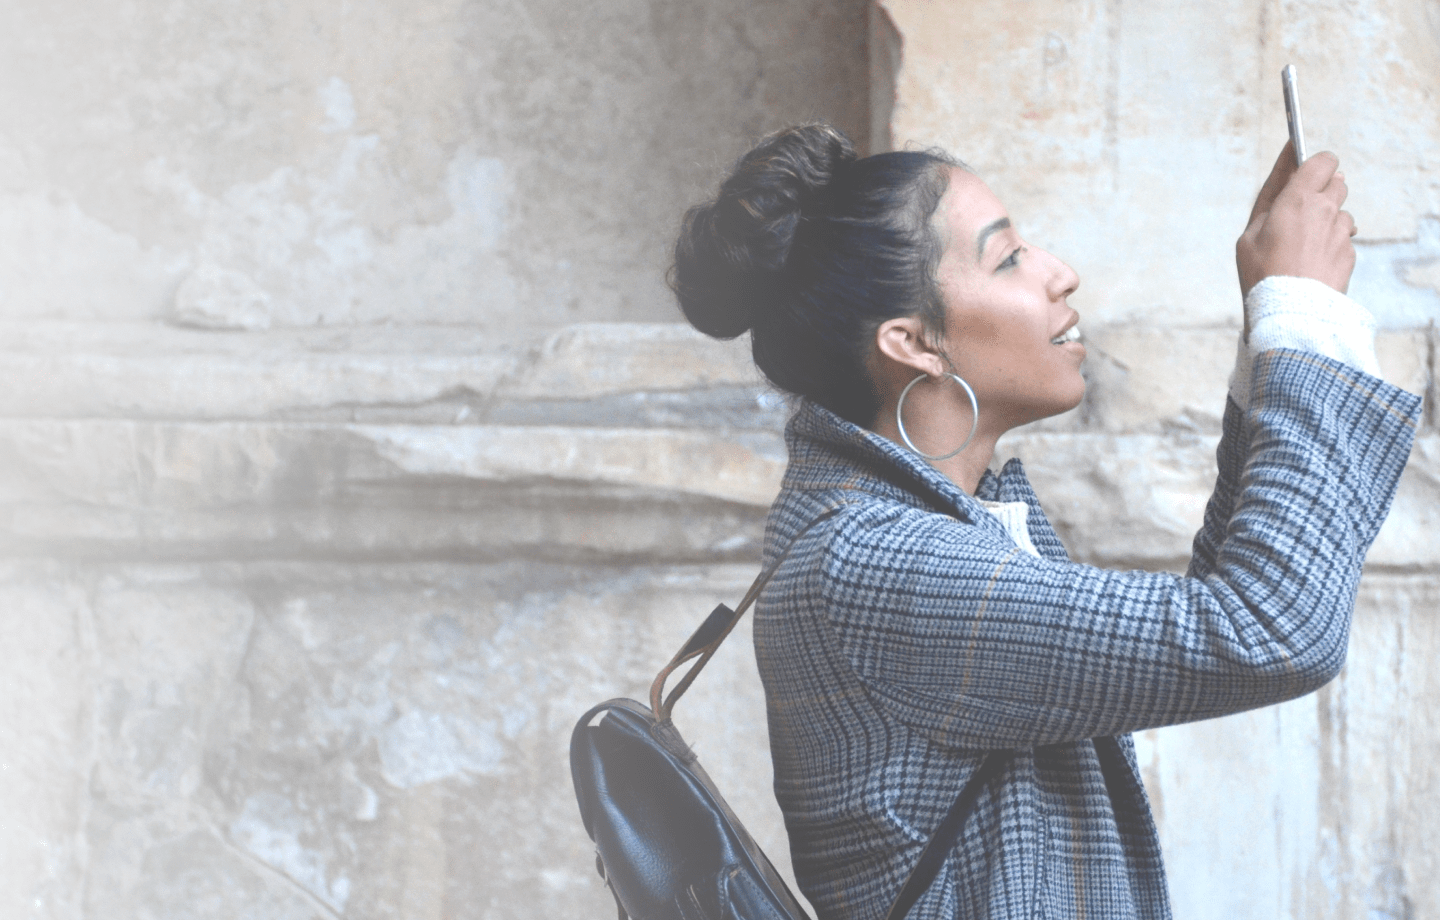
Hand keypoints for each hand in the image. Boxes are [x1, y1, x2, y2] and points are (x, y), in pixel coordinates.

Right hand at [1236, 142, 1356, 304]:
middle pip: (1338, 182)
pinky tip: (1312, 263)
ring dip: (1328, 221)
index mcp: (1298, 199)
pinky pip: (1343, 239)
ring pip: (1341, 212)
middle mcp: (1326, 210)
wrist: (1289, 312)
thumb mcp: (1250, 233)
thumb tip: (1292, 168)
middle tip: (1300, 213)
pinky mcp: (1350, 253)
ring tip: (1304, 245)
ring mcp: (1342, 232)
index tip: (1304, 171)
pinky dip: (1331, 245)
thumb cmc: (1262, 273)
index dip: (1315, 164)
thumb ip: (1272, 197)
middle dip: (1322, 191)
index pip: (1322, 160)